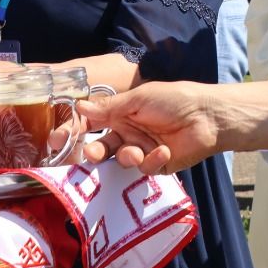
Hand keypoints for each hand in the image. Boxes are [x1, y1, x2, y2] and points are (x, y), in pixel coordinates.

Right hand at [78, 80, 221, 173]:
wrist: (207, 116)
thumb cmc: (173, 100)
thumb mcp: (138, 99)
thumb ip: (109, 107)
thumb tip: (79, 106)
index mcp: (122, 114)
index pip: (93, 124)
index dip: (77, 131)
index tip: (60, 139)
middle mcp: (128, 133)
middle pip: (103, 148)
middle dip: (94, 153)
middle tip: (92, 154)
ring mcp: (142, 150)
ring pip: (121, 161)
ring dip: (126, 156)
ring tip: (135, 151)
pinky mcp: (157, 165)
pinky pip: (145, 168)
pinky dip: (151, 160)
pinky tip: (163, 151)